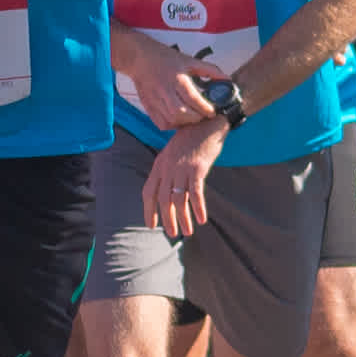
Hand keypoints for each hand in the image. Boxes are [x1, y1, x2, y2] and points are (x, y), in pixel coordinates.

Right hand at [112, 31, 212, 134]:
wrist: (139, 58)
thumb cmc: (166, 58)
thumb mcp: (190, 61)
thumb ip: (210, 70)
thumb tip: (227, 79)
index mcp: (177, 78)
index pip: (193, 99)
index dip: (205, 109)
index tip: (213, 112)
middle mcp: (164, 90)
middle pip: (181, 113)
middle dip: (195, 118)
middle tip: (203, 116)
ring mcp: (154, 99)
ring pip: (171, 120)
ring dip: (184, 123)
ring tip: (192, 118)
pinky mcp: (148, 105)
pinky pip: (161, 123)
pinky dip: (172, 125)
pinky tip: (178, 119)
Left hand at [144, 113, 230, 235]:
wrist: (207, 122)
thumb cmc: (192, 139)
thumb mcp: (173, 152)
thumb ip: (168, 169)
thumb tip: (168, 190)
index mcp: (159, 164)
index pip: (148, 192)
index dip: (149, 210)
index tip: (151, 225)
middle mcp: (168, 167)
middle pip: (163, 199)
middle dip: (167, 219)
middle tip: (172, 234)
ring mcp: (182, 168)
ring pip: (179, 199)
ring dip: (183, 218)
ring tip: (188, 232)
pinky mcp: (197, 168)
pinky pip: (196, 193)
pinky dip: (198, 208)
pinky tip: (202, 219)